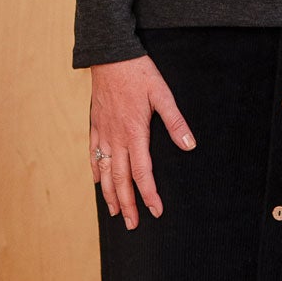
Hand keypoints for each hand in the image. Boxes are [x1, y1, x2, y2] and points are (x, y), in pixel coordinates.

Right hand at [89, 54, 196, 228]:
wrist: (110, 56)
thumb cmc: (139, 72)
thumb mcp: (162, 94)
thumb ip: (175, 121)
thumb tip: (189, 144)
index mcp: (135, 132)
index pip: (142, 172)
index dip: (149, 194)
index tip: (155, 211)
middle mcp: (117, 137)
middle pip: (120, 179)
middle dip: (127, 204)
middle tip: (132, 224)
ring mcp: (103, 132)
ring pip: (104, 171)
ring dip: (109, 194)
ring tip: (115, 212)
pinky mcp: (95, 124)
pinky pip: (93, 153)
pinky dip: (95, 170)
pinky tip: (97, 182)